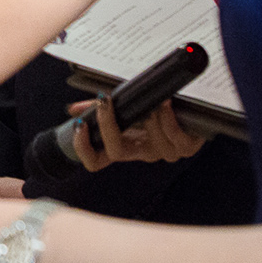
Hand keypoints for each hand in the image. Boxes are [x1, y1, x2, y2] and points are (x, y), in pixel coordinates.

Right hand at [70, 96, 207, 170]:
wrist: (188, 107)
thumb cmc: (155, 108)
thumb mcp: (125, 107)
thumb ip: (99, 108)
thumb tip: (73, 109)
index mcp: (124, 146)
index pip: (95, 161)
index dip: (83, 148)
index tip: (79, 125)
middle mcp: (141, 153)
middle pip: (116, 152)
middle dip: (108, 126)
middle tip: (103, 102)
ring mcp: (163, 152)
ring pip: (150, 145)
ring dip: (148, 120)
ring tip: (148, 102)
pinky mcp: (186, 146)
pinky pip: (175, 139)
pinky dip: (169, 121)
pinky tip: (165, 104)